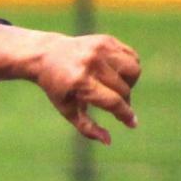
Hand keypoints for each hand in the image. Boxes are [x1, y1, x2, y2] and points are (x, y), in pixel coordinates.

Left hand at [0, 24, 141, 144]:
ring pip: (133, 70)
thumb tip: (108, 141)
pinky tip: (117, 73)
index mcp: (80, 81)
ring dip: (130, 83)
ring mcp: (100, 48)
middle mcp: (91, 63)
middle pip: (124, 89)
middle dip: (124, 101)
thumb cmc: (57, 87)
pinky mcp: (106, 40)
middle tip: (116, 104)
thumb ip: (87, 128)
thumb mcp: (67, 110)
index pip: (112, 101)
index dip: (125, 115)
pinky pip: (131, 56)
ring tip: (116, 87)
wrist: (47, 55)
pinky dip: (129, 68)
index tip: (132, 123)